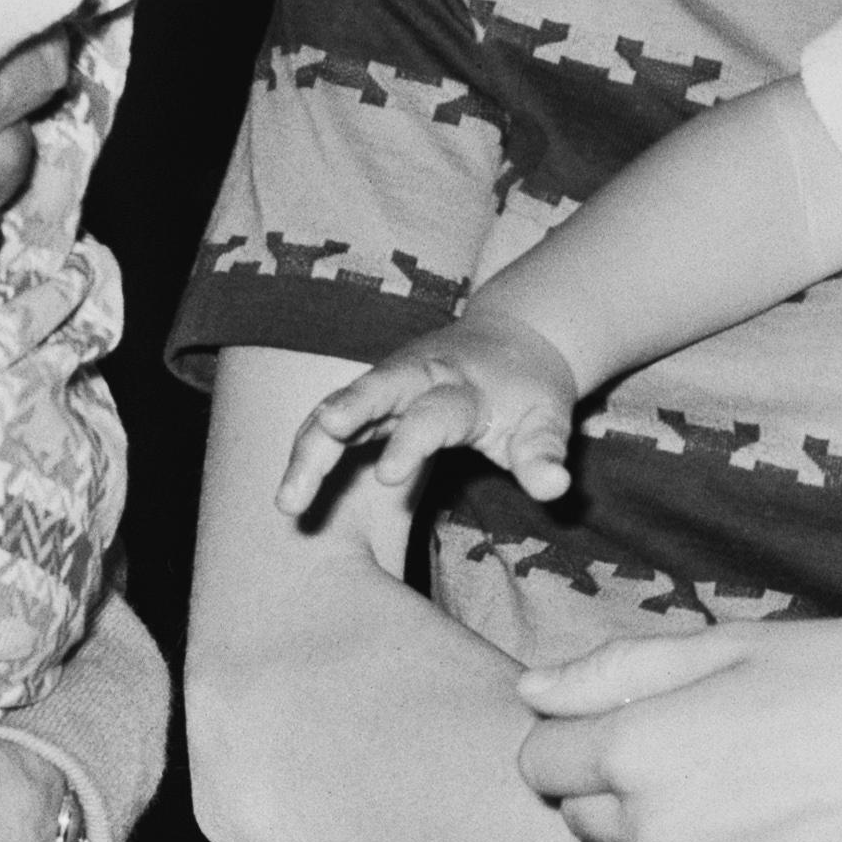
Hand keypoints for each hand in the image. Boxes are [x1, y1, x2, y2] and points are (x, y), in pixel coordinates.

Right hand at [280, 305, 587, 519]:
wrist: (512, 340)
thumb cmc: (528, 391)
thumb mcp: (547, 420)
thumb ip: (544, 455)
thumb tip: (556, 489)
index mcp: (462, 385)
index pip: (433, 413)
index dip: (411, 442)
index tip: (388, 477)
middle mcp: (416, 377)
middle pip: (373, 391)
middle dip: (346, 412)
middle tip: (322, 432)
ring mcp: (386, 386)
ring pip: (338, 409)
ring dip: (310, 449)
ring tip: (286, 501)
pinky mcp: (367, 401)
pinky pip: (327, 425)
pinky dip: (307, 455)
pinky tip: (289, 497)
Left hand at [516, 615, 841, 841]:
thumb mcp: (730, 645)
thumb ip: (615, 672)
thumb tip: (530, 691)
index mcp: (642, 750)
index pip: (542, 766)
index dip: (578, 738)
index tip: (633, 717)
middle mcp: (667, 832)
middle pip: (593, 824)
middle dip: (627, 790)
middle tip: (714, 742)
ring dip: (695, 832)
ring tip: (779, 777)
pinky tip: (811, 825)